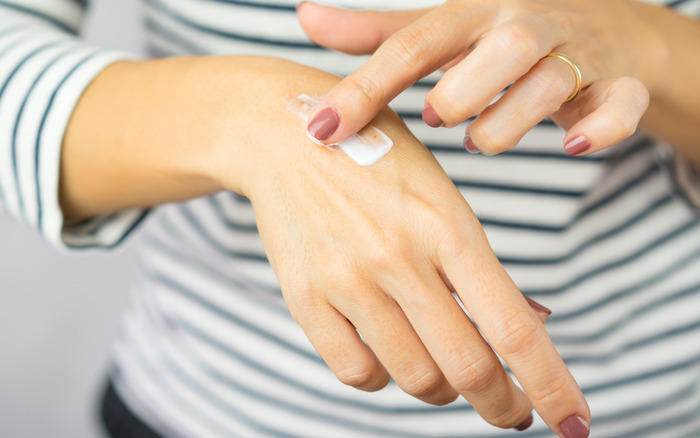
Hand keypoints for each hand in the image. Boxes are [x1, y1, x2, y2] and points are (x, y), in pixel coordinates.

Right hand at [211, 58, 586, 434]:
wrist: (285, 136)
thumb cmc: (377, 163)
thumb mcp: (441, 196)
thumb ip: (480, 264)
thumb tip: (533, 323)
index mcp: (447, 226)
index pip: (513, 328)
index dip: (552, 386)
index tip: (572, 421)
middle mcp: (398, 257)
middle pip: (468, 367)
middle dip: (504, 405)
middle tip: (513, 411)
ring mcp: (346, 280)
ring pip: (415, 377)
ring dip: (443, 391)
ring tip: (445, 376)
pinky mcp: (304, 297)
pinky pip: (356, 373)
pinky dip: (383, 379)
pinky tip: (388, 357)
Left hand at [298, 0, 650, 156]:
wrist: (599, 24)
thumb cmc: (498, 35)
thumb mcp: (440, 31)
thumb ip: (377, 34)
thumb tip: (304, 16)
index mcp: (473, 13)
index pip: (411, 45)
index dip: (363, 90)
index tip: (320, 131)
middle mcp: (525, 25)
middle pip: (498, 48)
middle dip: (461, 91)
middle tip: (437, 116)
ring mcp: (577, 51)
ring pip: (551, 80)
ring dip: (511, 119)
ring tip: (482, 140)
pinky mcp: (618, 82)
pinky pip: (620, 103)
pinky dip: (602, 126)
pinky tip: (573, 144)